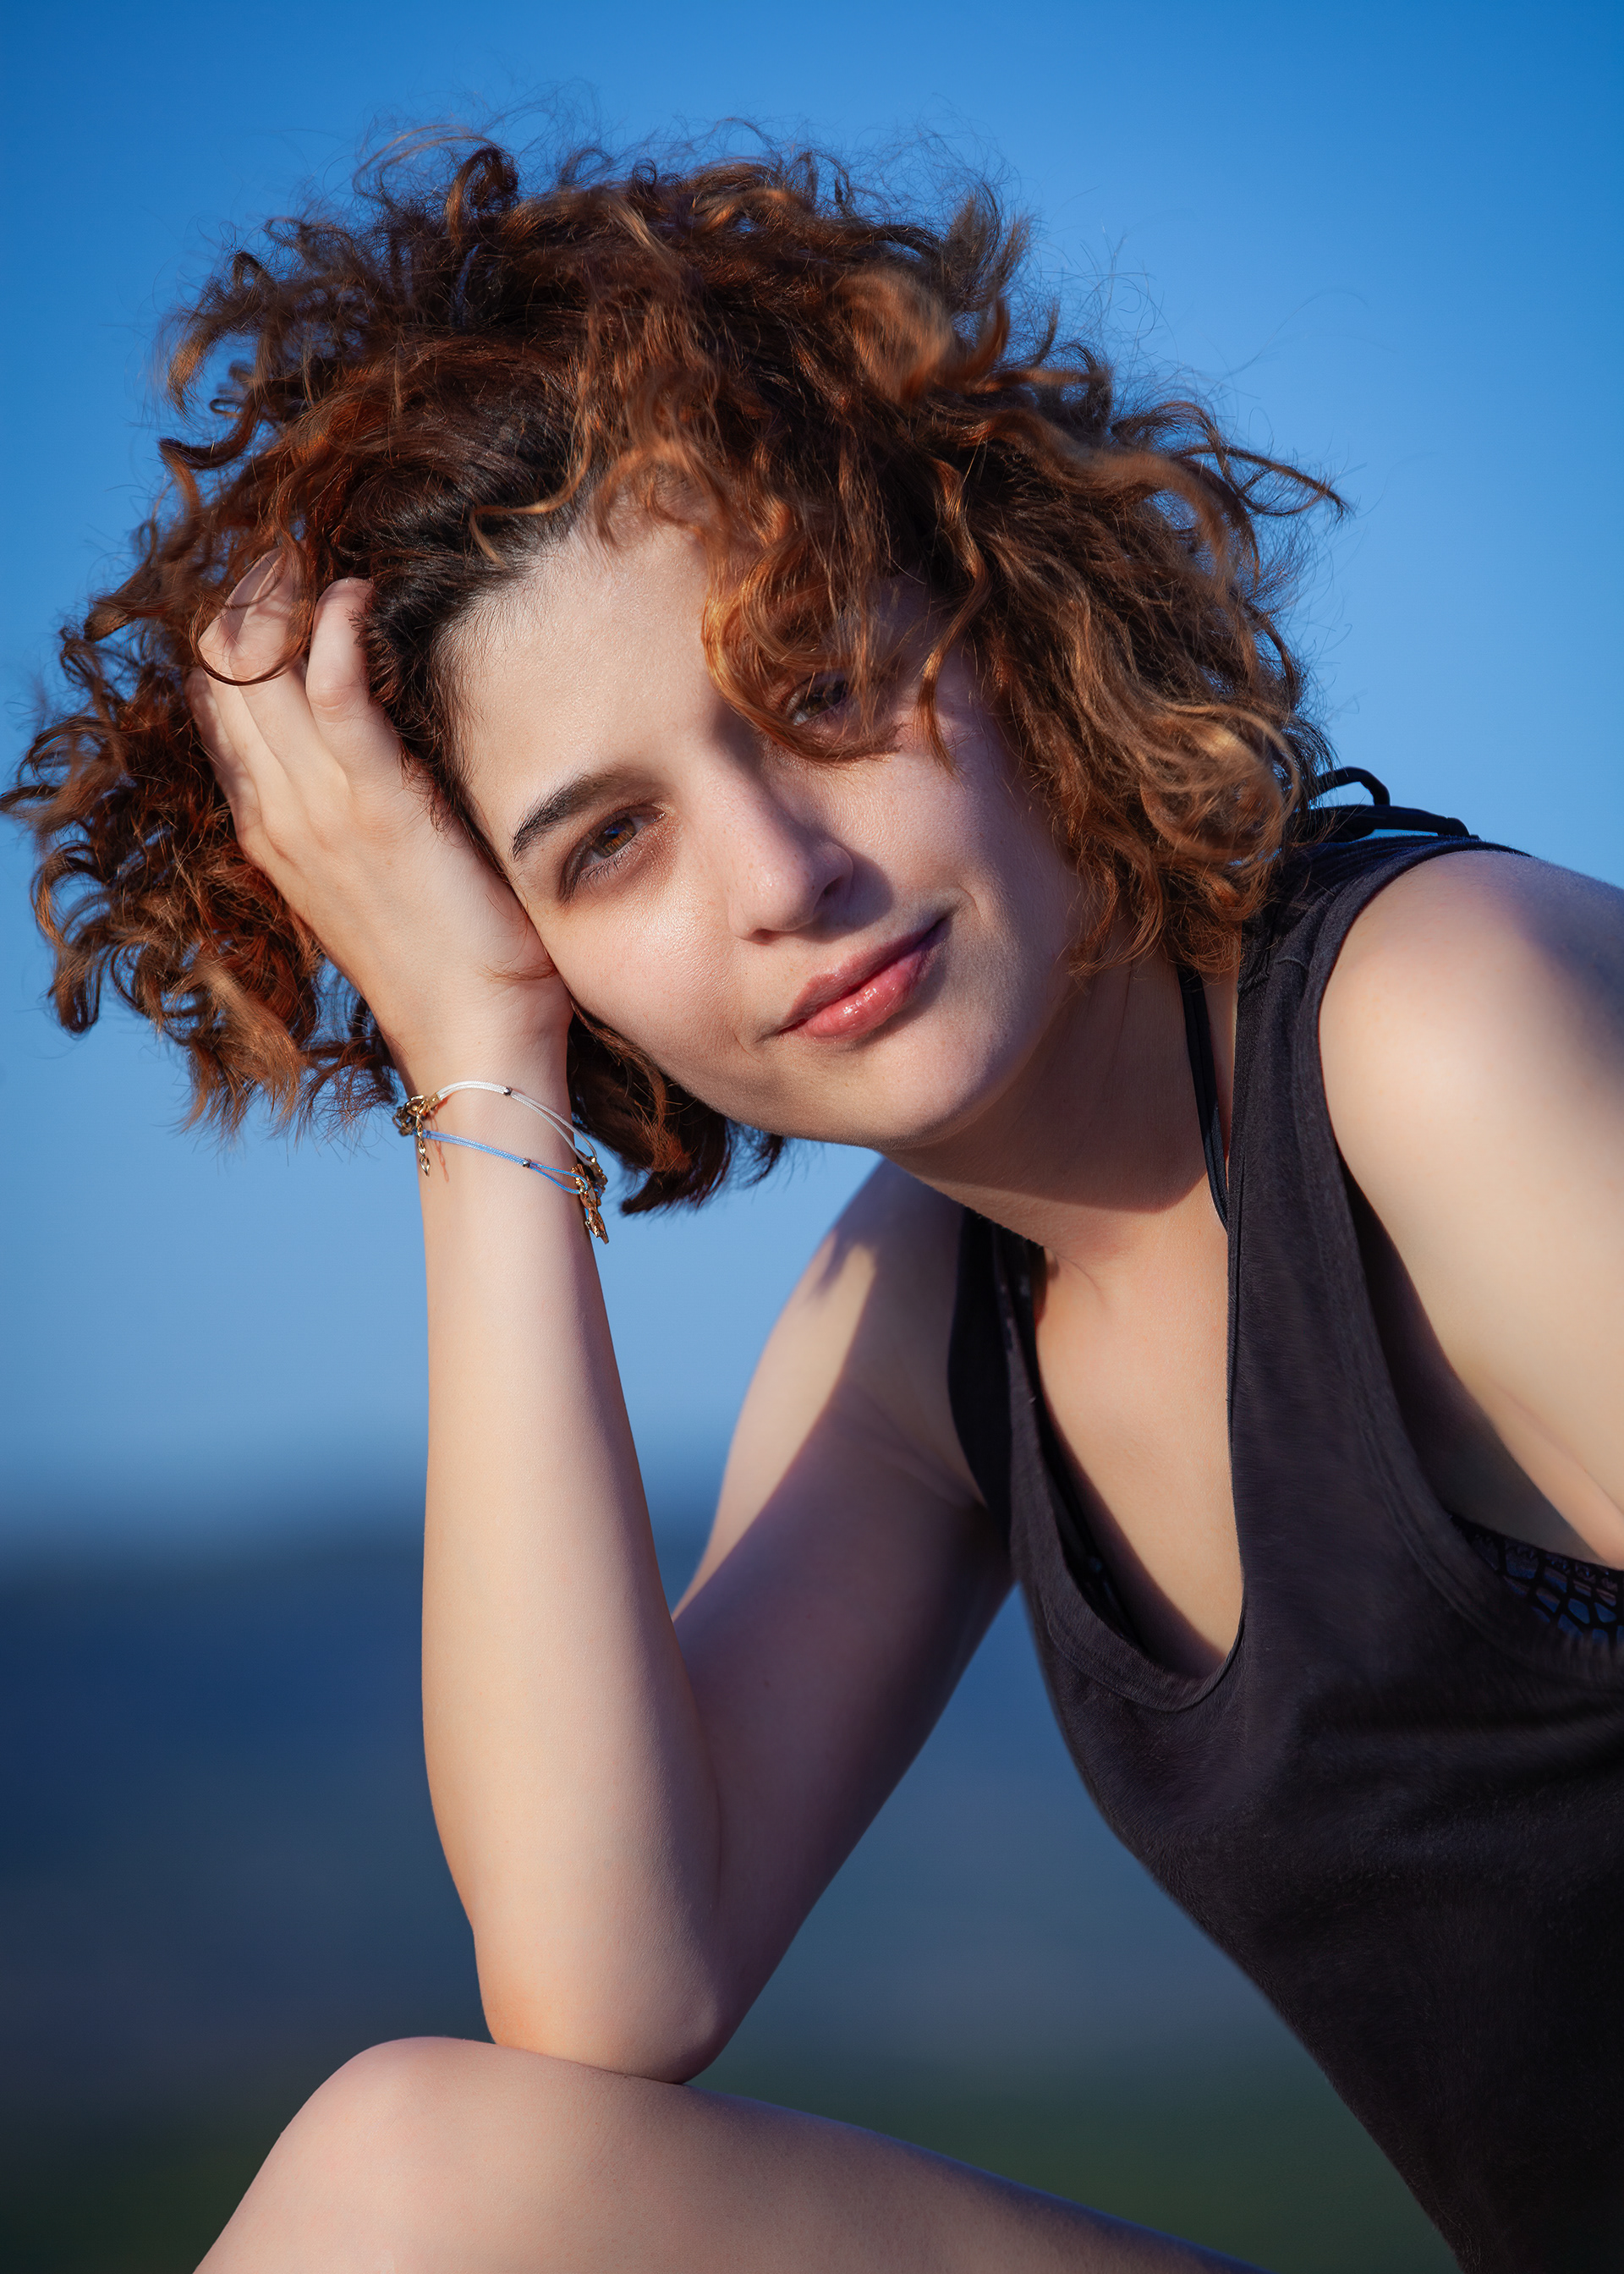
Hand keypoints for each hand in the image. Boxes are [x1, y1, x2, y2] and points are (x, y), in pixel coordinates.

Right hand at [188, 556, 570, 1093]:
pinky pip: (328, 689)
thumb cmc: (452, 962)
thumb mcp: (384, 874)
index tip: (286, 580)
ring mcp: (316, 808)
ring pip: (255, 662)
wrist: (474, 1040)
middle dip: (253, 589)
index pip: (219, 697)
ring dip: (285, 592)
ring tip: (325, 556)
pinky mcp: (375, 805)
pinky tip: (357, 597)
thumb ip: (366, 808)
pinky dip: (332, 628)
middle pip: (222, 664)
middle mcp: (277, 810)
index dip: (241, 625)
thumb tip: (391, 743)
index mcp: (272, 826)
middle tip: (300, 544)